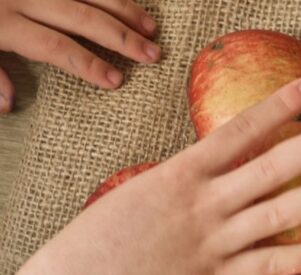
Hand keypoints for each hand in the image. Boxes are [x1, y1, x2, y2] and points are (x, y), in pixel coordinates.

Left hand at [0, 0, 159, 112]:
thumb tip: (8, 104)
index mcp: (2, 23)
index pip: (55, 47)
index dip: (87, 64)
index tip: (117, 82)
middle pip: (81, 17)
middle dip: (120, 38)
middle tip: (151, 56)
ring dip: (123, 9)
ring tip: (150, 30)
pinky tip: (133, 2)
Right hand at [39, 77, 300, 274]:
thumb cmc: (114, 229)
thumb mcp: (151, 184)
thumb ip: (196, 172)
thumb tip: (228, 156)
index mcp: (185, 173)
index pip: (239, 131)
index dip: (277, 107)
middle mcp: (204, 202)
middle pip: (268, 167)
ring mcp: (214, 240)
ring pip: (277, 214)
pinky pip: (269, 265)